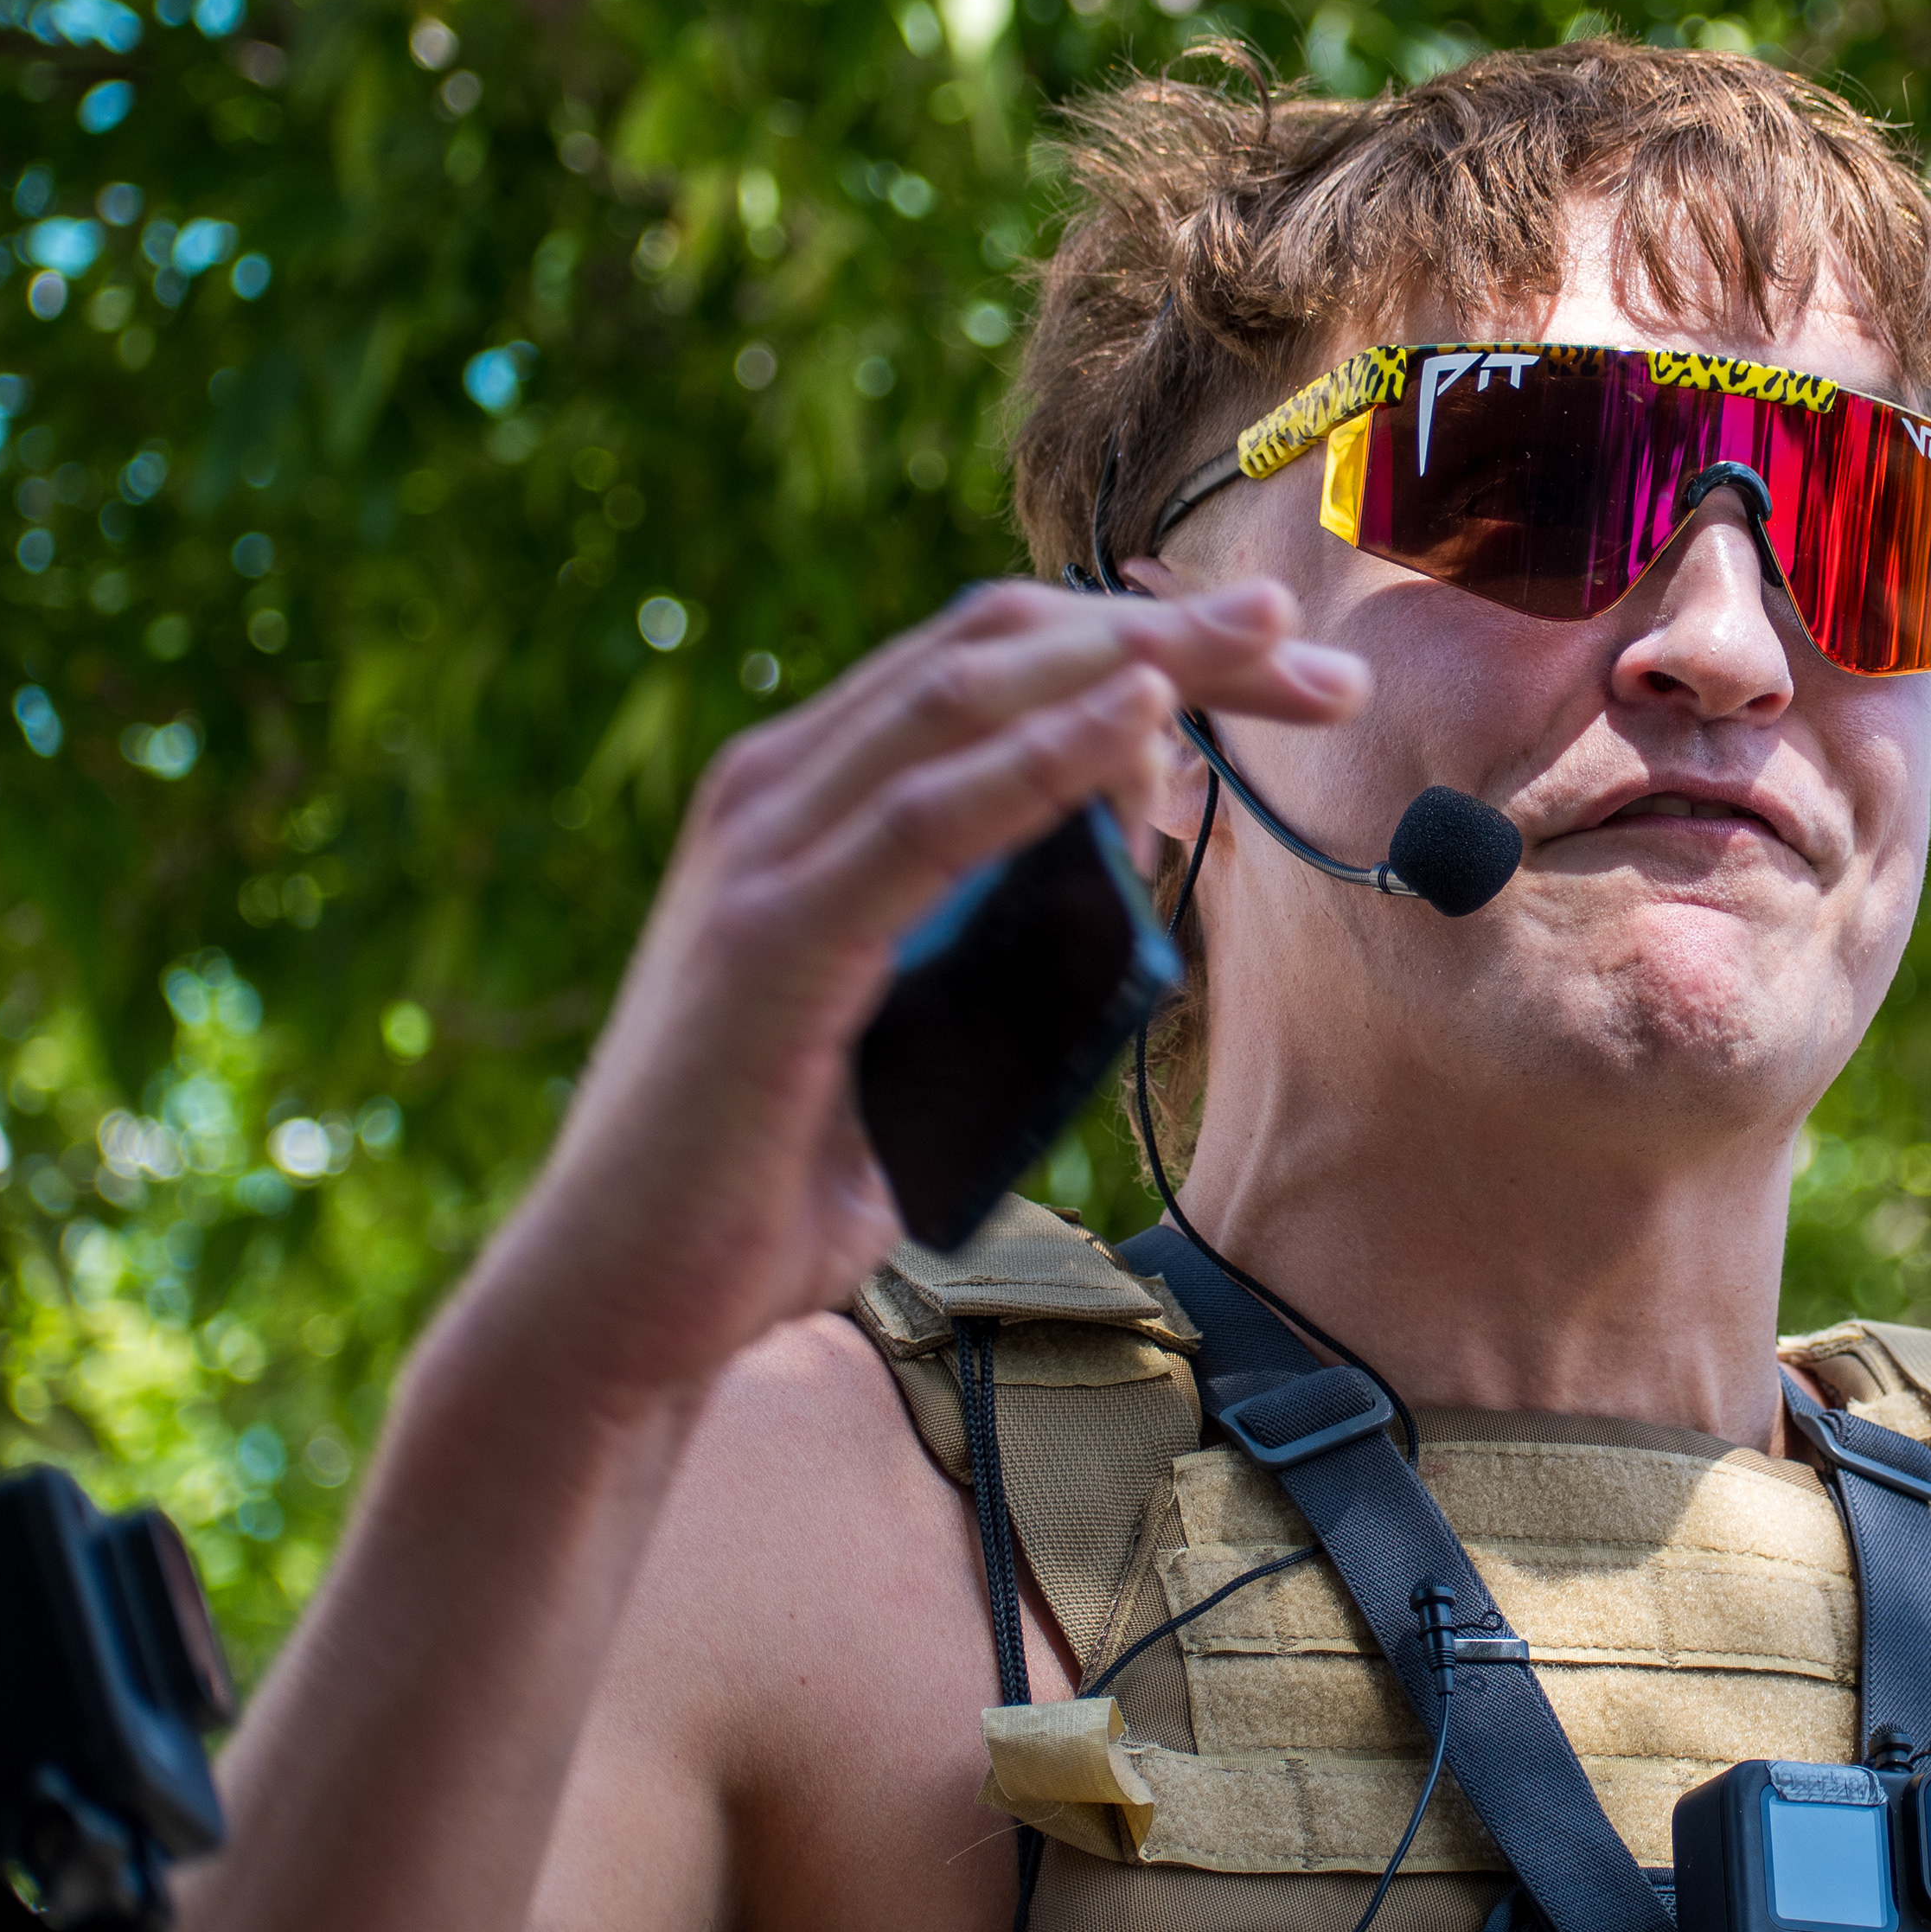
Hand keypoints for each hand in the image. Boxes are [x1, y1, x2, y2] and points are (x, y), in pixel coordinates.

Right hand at [458, 577, 1363, 1412]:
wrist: (622, 1296)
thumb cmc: (782, 1168)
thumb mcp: (927, 1018)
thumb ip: (1007, 927)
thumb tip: (1132, 839)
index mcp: (814, 793)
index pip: (996, 663)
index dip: (1145, 639)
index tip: (1285, 663)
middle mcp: (779, 788)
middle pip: (999, 649)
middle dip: (1170, 634)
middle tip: (1308, 640)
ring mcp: (764, 850)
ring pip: (970, 697)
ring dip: (1136, 660)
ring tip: (1265, 644)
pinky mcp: (770, 936)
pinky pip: (930, 816)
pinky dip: (1043, 755)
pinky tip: (1139, 715)